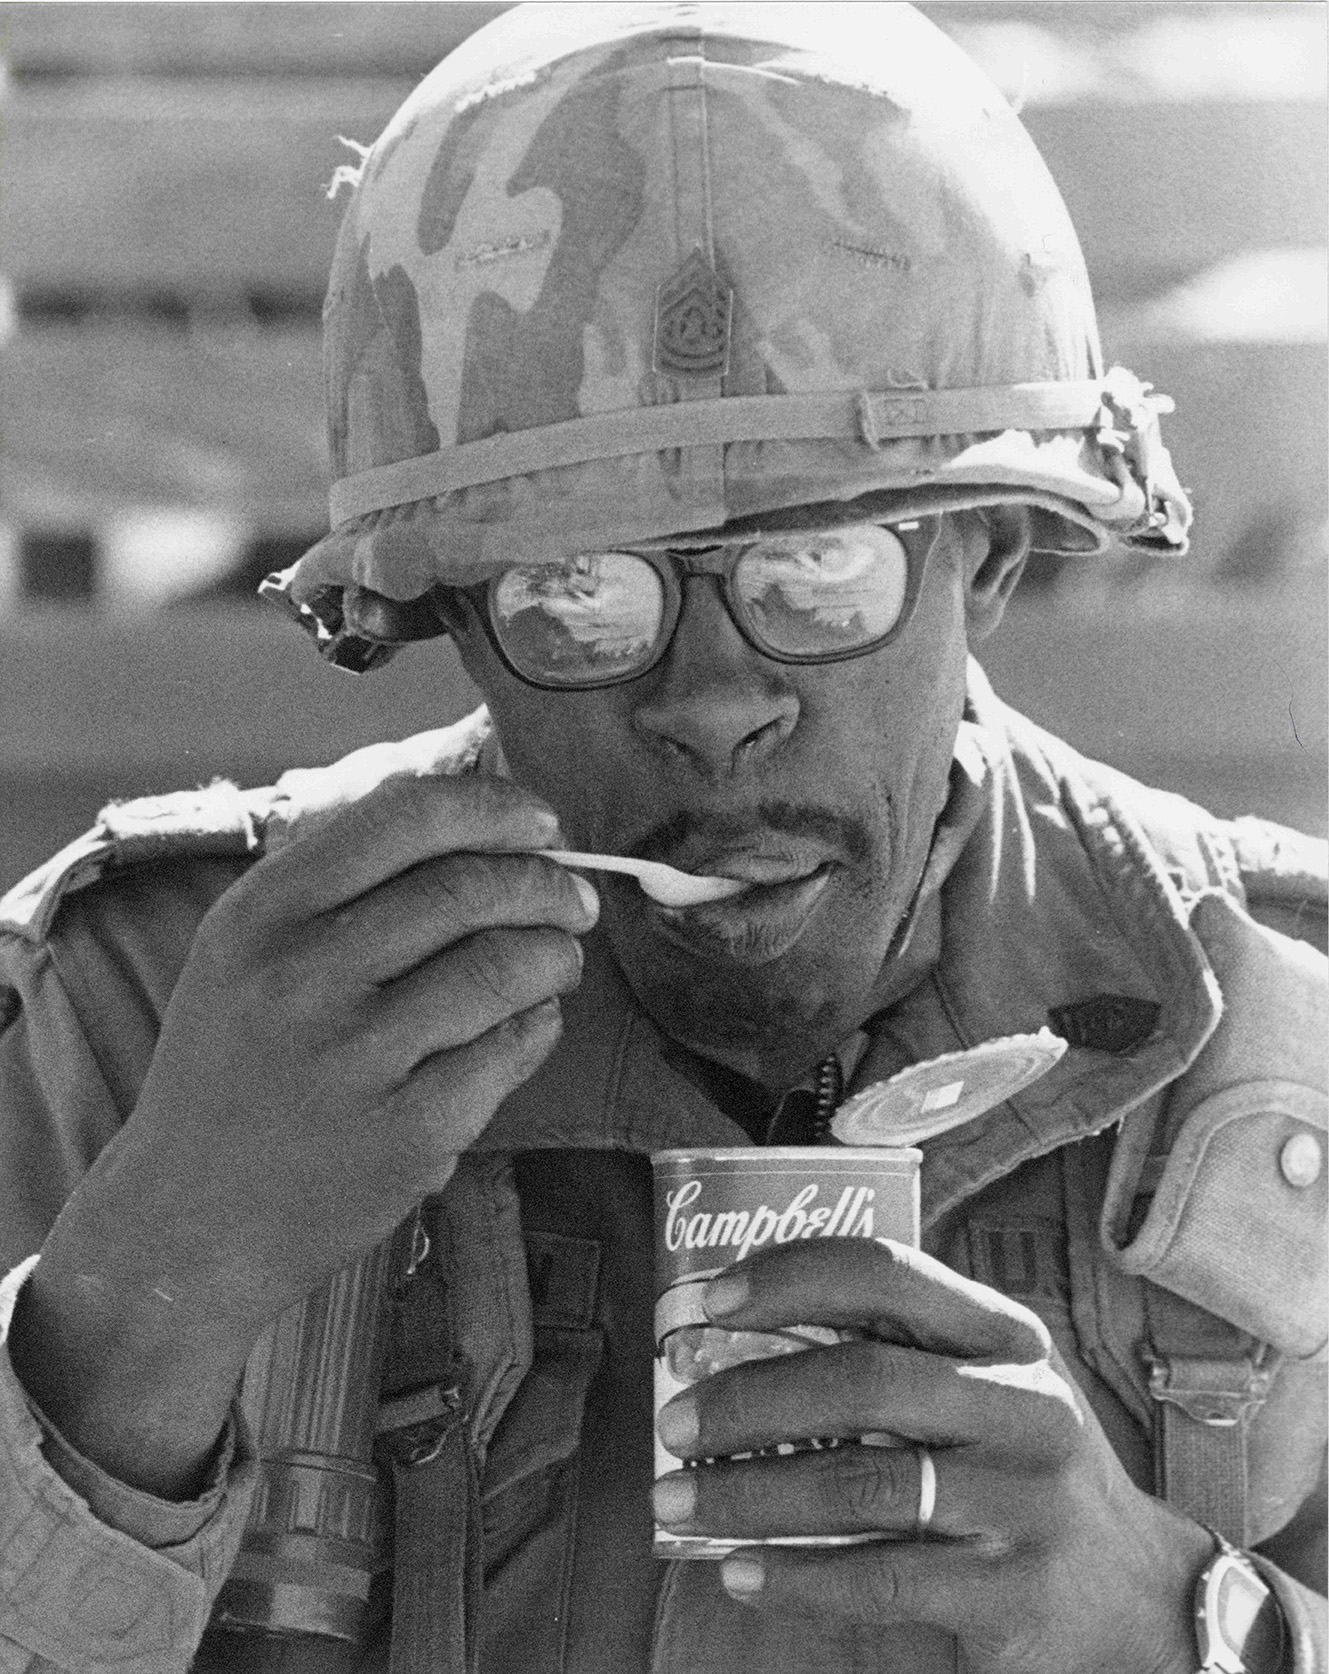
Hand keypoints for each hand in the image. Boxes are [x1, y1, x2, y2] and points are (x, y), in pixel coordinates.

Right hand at [14, 772, 596, 1491]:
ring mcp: (358, 1059)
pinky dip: (540, 1023)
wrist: (194, 1219)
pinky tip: (528, 1022)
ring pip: (507, 965)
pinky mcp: (409, 1131)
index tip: (542, 822)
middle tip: (574, 899)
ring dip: (557, 953)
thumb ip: (345, 873)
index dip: (496, 808)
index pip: (407, 817)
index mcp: (264, 913)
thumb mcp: (250, 948)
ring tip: (558, 959)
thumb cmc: (242, 1064)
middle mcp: (303, 977)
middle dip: (548, 884)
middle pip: (472, 889)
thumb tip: (475, 798)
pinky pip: (513, 1047)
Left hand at [653, 1239, 1211, 1673]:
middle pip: (861, 1379)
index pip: (886, 1273)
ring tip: (677, 1501)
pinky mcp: (1012, 1591)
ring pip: (860, 1484)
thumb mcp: (989, 1388)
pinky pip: (881, 1577)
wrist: (1140, 1599)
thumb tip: (737, 1345)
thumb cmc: (1025, 1472)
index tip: (707, 1302)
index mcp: (1004, 1334)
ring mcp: (1022, 1499)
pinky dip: (795, 1576)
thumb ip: (897, 1356)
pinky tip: (739, 1573)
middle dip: (748, 1397)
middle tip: (674, 1424)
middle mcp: (1021, 1403)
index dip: (788, 1277)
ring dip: (748, 1492)